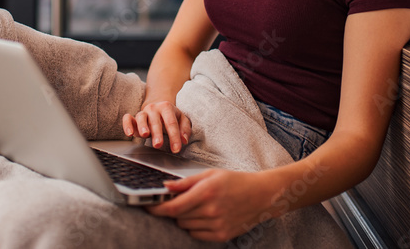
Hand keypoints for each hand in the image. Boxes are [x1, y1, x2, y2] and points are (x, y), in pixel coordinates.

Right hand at [122, 100, 191, 152]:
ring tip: (144, 135)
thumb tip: (184, 140)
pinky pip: (128, 119)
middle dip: (157, 133)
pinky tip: (129, 133)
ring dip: (142, 126)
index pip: (171, 123)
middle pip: (156, 122)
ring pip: (141, 118)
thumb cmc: (170, 115)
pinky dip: (127, 125)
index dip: (174, 136)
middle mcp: (154, 109)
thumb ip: (185, 129)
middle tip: (158, 144)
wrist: (158, 104)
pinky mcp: (134, 118)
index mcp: (167, 107)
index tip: (176, 149)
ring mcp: (143, 112)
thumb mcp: (182, 119)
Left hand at [146, 169, 279, 241]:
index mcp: (206, 192)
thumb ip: (186, 182)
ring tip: (197, 206)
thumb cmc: (236, 181)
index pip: (173, 207)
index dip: (156, 208)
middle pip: (177, 217)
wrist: (262, 196)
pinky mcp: (222, 235)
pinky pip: (196, 235)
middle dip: (173, 209)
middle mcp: (210, 211)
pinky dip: (194, 227)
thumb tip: (165, 187)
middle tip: (179, 200)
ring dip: (184, 218)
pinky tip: (204, 216)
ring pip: (185, 226)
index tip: (147, 206)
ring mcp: (217, 225)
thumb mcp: (210, 174)